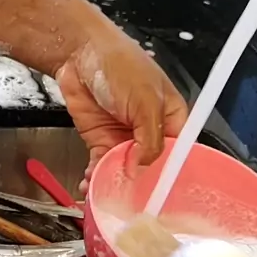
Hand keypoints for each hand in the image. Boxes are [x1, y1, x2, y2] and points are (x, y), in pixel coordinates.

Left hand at [57, 26, 186, 192]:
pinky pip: (102, 167)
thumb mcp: (145, 101)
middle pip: (150, 169)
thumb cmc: (120, 64)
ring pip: (124, 172)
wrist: (79, 53)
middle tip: (127, 203)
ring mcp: (125, 139)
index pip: (178, 156)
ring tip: (103, 196)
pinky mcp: (102, 142)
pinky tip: (89, 186)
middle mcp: (151, 133)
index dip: (168, 175)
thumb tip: (142, 167)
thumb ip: (150, 138)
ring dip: (114, 185)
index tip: (157, 195)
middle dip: (138, 186)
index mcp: (172, 119)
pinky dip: (95, 178)